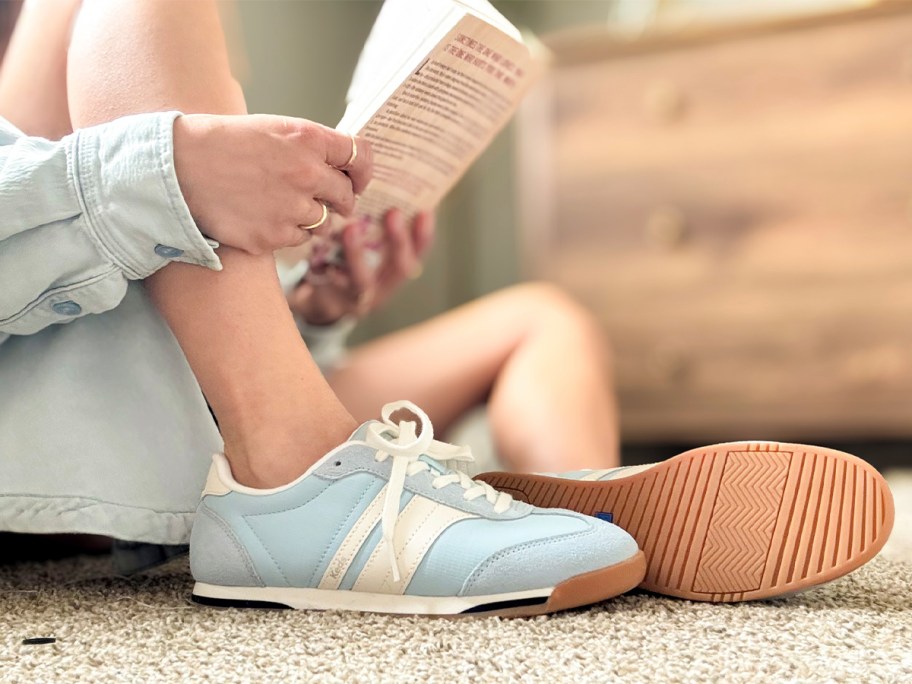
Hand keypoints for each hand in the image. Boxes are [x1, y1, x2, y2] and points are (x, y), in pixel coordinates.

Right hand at [172, 113, 371, 254]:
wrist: (175, 169)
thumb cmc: (220, 143)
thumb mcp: (270, 129)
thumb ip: (309, 146)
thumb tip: (341, 165)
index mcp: (307, 139)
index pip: (359, 155)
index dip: (362, 171)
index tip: (357, 179)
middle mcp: (306, 173)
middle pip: (346, 195)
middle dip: (340, 200)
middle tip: (328, 201)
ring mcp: (291, 208)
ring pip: (323, 223)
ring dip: (310, 218)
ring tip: (280, 204)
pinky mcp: (273, 236)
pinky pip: (298, 240)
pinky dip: (287, 233)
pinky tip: (263, 217)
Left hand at [287, 210, 434, 324]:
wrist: (327, 303)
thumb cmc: (351, 265)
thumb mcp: (370, 250)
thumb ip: (376, 228)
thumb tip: (382, 186)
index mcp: (397, 270)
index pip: (418, 253)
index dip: (423, 236)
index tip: (425, 212)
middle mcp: (386, 286)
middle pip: (400, 267)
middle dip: (398, 241)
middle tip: (394, 213)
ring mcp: (363, 297)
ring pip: (364, 279)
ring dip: (357, 253)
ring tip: (351, 229)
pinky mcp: (339, 302)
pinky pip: (335, 288)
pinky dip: (332, 273)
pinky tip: (327, 262)